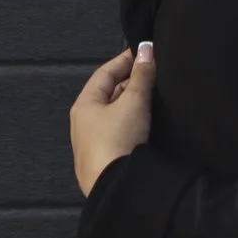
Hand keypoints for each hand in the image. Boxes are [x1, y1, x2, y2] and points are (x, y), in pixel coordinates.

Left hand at [71, 41, 157, 197]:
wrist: (114, 187)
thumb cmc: (118, 138)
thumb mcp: (134, 103)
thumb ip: (142, 76)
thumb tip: (148, 49)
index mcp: (84, 105)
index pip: (104, 73)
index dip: (124, 60)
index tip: (144, 51)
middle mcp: (83, 122)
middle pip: (107, 94)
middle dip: (130, 81)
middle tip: (153, 72)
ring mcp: (92, 143)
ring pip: (113, 114)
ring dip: (131, 102)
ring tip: (153, 95)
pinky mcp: (103, 160)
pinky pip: (117, 131)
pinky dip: (130, 121)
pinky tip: (146, 122)